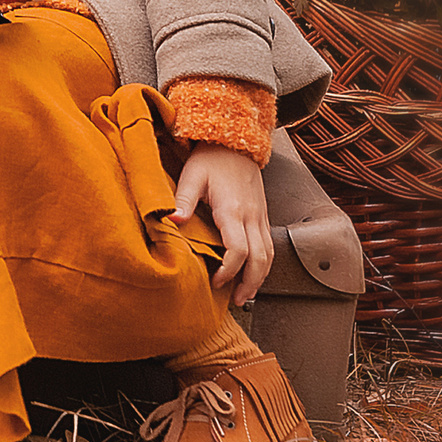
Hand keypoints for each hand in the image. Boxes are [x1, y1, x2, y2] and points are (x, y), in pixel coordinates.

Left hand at [173, 146, 273, 306]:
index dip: (229, 270)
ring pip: (269, 254)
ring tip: (246, 294)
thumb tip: (172, 220)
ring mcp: (260, 216)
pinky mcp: (262, 215)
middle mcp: (251, 216)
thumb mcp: (192, 175)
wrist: (236, 142)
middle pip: (260, 258)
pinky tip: (254, 273)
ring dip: (260, 277)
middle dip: (251, 283)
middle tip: (237, 300)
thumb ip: (183, 200)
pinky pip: (269, 245)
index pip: (238, 248)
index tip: (217, 280)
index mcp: (232, 209)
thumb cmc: (212, 158)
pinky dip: (264, 264)